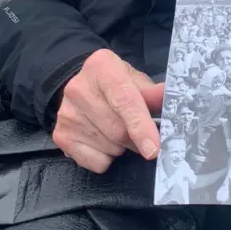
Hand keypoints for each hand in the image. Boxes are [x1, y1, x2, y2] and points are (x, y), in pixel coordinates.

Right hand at [53, 48, 163, 173]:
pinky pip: (95, 161)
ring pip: (108, 147)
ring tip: (118, 131)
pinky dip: (106, 158)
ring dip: (122, 147)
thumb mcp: (135, 80)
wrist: (81, 85)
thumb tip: (170, 98)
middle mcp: (78, 88)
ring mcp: (67, 113)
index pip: (124, 100)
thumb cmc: (116, 84)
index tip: (154, 149)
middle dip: (136, 139)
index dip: (141, 126)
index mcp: (102, 67)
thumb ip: (153, 93)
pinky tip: (103, 140)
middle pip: (118, 130)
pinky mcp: (60, 135)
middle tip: (143, 136)